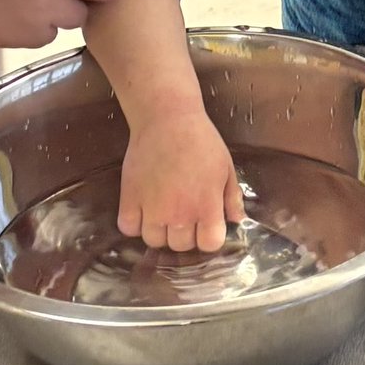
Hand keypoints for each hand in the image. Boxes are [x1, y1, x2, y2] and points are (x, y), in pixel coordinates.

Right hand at [118, 106, 245, 252]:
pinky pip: (128, 228)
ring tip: (163, 214)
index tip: (206, 226)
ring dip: (160, 232)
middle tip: (184, 216)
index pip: (209, 244)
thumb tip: (237, 221)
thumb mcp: (227, 168)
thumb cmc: (202, 141)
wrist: (167, 119)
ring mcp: (152, 208)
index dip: (209, 238)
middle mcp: (179, 213)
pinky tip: (143, 211)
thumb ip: (232, 198)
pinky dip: (134, 224)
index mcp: (207, 206)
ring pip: (154, 241)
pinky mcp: (129, 198)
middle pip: (181, 246)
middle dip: (185, 235)